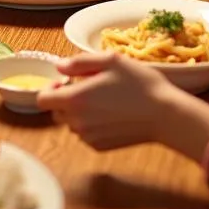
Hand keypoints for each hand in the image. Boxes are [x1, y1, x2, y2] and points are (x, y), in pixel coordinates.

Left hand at [37, 53, 174, 149]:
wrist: (165, 115)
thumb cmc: (139, 84)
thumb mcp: (111, 60)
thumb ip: (79, 62)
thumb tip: (59, 67)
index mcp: (76, 99)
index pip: (43, 99)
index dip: (50, 88)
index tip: (66, 82)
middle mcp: (77, 122)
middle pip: (56, 112)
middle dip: (65, 100)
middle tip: (88, 88)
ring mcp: (88, 137)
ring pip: (71, 124)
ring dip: (79, 112)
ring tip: (104, 100)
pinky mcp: (99, 147)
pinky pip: (85, 134)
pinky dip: (91, 124)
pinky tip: (112, 115)